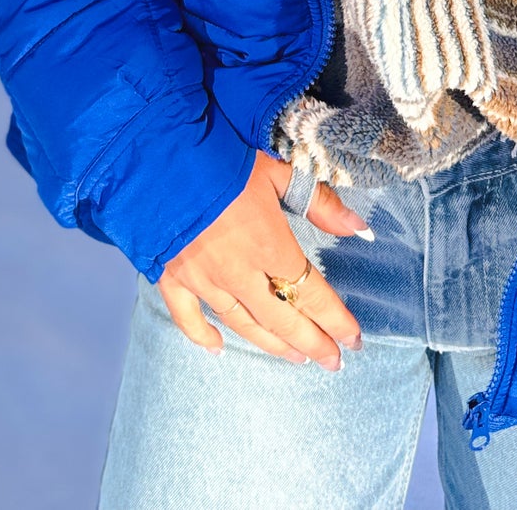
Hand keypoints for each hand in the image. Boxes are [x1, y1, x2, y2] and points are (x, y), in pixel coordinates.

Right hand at [156, 149, 368, 367]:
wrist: (156, 155)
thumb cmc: (221, 156)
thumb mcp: (276, 170)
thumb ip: (319, 202)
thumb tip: (360, 228)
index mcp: (268, 244)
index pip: (312, 293)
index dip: (335, 320)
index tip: (354, 340)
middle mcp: (239, 272)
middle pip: (282, 319)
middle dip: (312, 343)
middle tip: (332, 363)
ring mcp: (203, 279)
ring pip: (243, 323)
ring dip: (272, 343)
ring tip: (296, 357)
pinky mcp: (172, 277)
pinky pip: (188, 317)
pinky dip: (202, 336)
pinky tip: (217, 349)